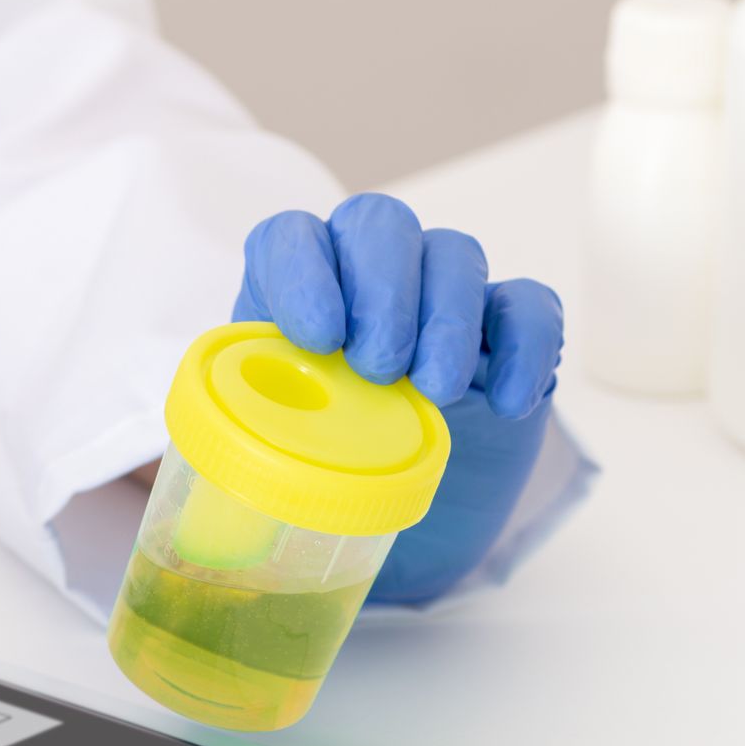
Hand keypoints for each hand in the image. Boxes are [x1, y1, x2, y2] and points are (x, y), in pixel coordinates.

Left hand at [231, 193, 565, 600]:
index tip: (318, 337)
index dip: (301, 271)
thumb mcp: (267, 460)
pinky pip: (529, 304)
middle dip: (382, 292)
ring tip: (434, 392)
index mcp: (289, 294)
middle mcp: (363, 277)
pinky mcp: (503, 329)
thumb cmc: (316, 472)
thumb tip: (215, 520)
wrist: (392, 513)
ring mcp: (438, 296)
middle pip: (378, 225)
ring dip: (446, 317)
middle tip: (378, 369)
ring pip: (453, 253)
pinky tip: (504, 402)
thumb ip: (244, 457)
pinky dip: (524, 346)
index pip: (289, 238)